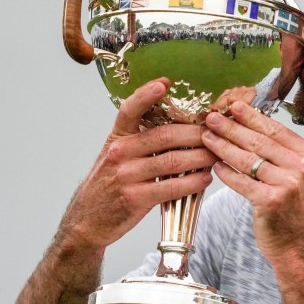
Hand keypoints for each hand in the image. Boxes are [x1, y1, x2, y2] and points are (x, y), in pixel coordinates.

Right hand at [58, 78, 216, 250]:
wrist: (87, 220)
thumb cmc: (108, 184)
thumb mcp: (116, 155)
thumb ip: (140, 140)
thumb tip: (179, 127)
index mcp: (117, 138)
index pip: (129, 110)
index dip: (146, 95)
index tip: (164, 84)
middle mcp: (120, 153)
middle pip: (165, 135)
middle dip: (196, 133)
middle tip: (216, 132)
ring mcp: (127, 175)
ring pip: (172, 160)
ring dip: (200, 157)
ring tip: (216, 154)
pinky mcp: (135, 198)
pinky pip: (171, 187)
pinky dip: (192, 182)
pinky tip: (204, 178)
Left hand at [201, 101, 303, 261]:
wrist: (302, 249)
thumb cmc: (296, 212)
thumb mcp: (301, 176)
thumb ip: (283, 153)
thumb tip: (252, 127)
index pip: (276, 130)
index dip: (252, 116)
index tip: (233, 106)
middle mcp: (302, 167)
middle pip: (259, 141)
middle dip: (231, 127)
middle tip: (211, 118)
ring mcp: (288, 184)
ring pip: (247, 159)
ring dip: (223, 146)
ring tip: (206, 138)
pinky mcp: (270, 201)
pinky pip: (241, 181)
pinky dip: (226, 173)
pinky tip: (215, 165)